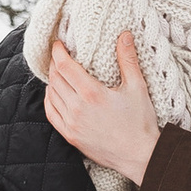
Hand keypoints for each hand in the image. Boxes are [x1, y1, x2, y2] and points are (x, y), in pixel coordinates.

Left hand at [46, 25, 160, 184]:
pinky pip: (51, 114)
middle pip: (55, 79)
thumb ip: (128, 59)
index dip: (58, 52)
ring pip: (51, 95)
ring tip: (57, 72)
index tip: (58, 44)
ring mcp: (71, 124)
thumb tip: (124, 35)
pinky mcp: (70, 136)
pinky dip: (49, 100)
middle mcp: (77, 108)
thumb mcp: (137, 87)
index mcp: (92, 94)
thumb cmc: (140, 122)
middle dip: (54, 64)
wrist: (139, 156)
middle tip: (59, 55)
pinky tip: (53, 94)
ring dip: (51, 80)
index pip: (65, 66)